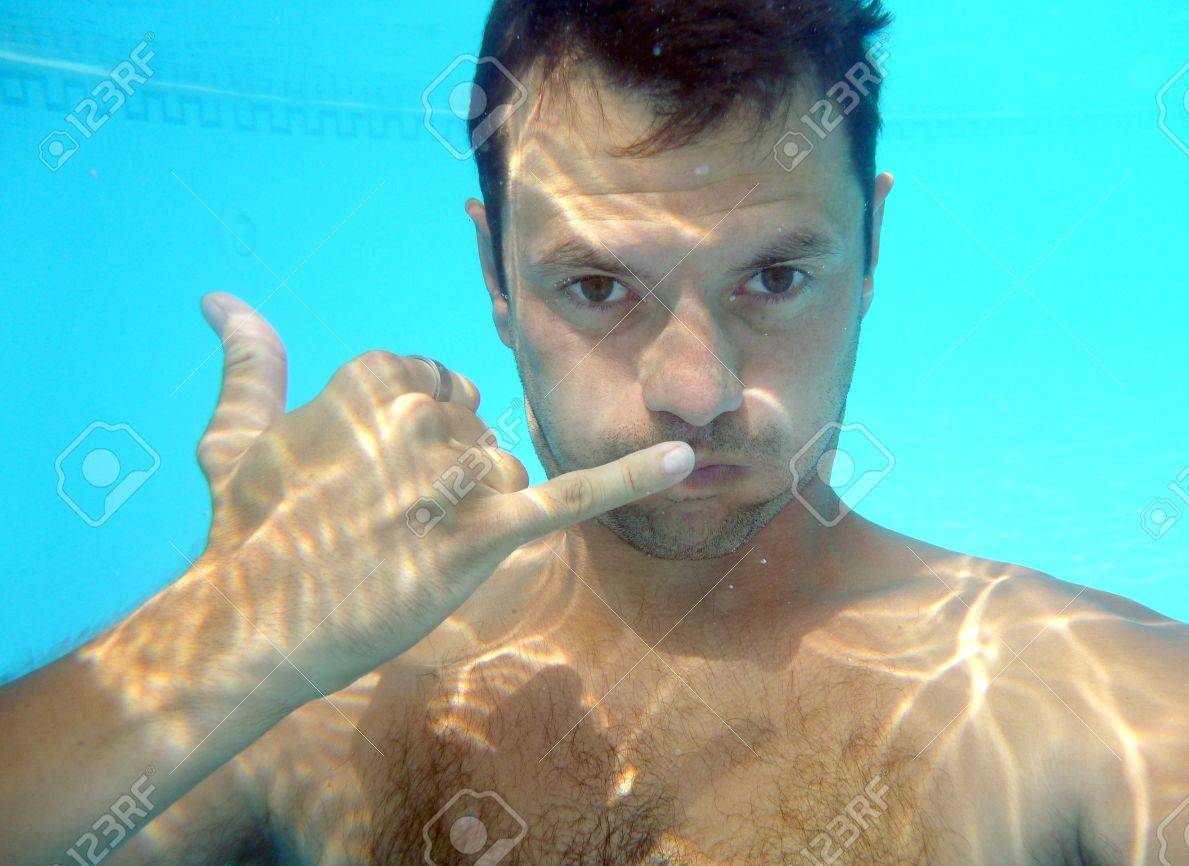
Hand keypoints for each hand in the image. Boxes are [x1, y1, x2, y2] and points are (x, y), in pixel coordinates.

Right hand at [191, 292, 694, 700]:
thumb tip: (221, 299)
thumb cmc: (246, 530)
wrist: (253, 621)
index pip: (441, 386)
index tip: (385, 474)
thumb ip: (250, 363)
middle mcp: (419, 417)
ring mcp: (454, 476)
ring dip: (477, 510)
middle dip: (449, 477)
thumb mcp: (238, 436)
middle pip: (478, 434)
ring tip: (412, 546)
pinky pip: (565, 499)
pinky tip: (679, 459)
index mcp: (373, 380)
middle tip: (389, 522)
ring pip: (506, 475)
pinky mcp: (481, 536)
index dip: (424, 432)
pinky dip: (625, 478)